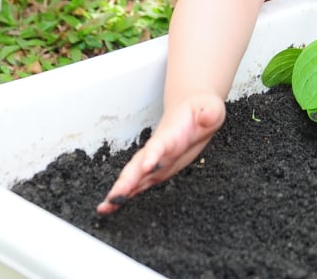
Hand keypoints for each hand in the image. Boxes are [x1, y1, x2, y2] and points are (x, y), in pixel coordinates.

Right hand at [98, 91, 226, 212]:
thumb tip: (208, 116)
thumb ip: (209, 112)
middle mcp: (157, 149)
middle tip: (114, 196)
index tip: (146, 166)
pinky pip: (138, 184)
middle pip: (138, 164)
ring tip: (105, 207)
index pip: (160, 144)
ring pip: (133, 177)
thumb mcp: (211, 108)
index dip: (153, 154)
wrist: (193, 110)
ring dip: (120, 191)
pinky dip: (126, 195)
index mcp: (170, 134)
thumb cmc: (201, 110)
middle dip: (126, 181)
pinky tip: (111, 206)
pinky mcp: (156, 171)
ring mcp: (154, 161)